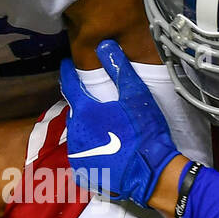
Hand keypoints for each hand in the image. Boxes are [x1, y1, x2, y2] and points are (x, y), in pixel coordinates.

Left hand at [59, 40, 180, 204]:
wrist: (150, 172)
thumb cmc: (144, 131)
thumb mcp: (135, 96)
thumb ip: (118, 69)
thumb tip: (104, 44)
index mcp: (84, 110)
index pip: (69, 84)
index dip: (68, 72)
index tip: (68, 64)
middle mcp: (74, 130)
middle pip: (75, 111)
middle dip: (83, 105)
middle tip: (98, 102)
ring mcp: (77, 152)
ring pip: (78, 132)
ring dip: (86, 128)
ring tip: (103, 128)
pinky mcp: (83, 170)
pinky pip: (82, 153)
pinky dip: (90, 148)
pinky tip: (104, 148)